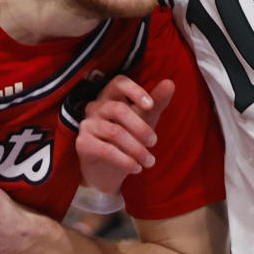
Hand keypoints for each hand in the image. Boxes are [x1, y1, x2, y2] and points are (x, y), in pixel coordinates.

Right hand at [76, 75, 174, 194]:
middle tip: (154, 142)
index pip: (119, 82)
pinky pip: (106, 150)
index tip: (151, 105)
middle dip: (141, 127)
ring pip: (115, 132)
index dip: (135, 90)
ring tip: (150, 162)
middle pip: (119, 109)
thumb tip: (170, 83)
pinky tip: (136, 168)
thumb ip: (156, 102)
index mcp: (110, 96)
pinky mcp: (83, 143)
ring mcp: (87, 124)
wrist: (108, 170)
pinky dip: (125, 160)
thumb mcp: (145, 119)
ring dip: (137, 149)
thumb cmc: (128, 138)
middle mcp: (96, 106)